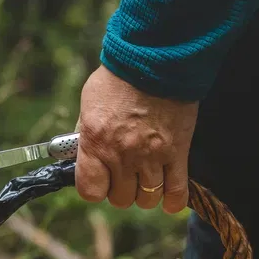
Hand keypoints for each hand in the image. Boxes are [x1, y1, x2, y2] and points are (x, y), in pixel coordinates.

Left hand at [75, 65, 197, 213]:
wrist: (155, 57)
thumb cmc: (119, 78)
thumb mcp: (89, 103)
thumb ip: (86, 133)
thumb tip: (81, 153)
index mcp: (96, 143)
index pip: (90, 191)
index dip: (95, 188)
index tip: (100, 180)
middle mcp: (122, 155)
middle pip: (121, 199)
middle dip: (121, 190)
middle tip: (125, 174)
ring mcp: (151, 157)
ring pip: (147, 199)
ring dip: (145, 193)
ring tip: (146, 179)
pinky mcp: (177, 153)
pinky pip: (176, 192)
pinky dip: (172, 200)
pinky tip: (168, 196)